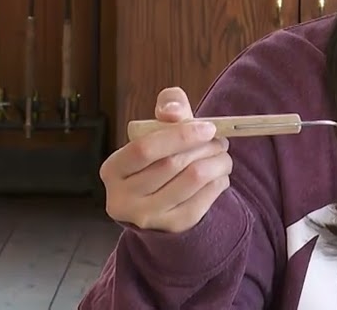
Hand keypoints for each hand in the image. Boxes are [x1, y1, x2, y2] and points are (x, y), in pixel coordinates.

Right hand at [101, 87, 232, 232]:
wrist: (161, 199)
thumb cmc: (161, 156)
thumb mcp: (160, 127)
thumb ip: (168, 107)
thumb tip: (173, 111)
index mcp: (113, 169)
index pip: (145, 149)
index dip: (180, 135)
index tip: (208, 128)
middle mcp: (122, 198)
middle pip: (173, 164)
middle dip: (205, 147)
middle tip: (221, 140)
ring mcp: (146, 217)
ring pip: (193, 180)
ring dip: (218, 162)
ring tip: (223, 155)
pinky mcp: (171, 228)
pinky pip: (205, 199)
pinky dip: (219, 182)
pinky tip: (219, 175)